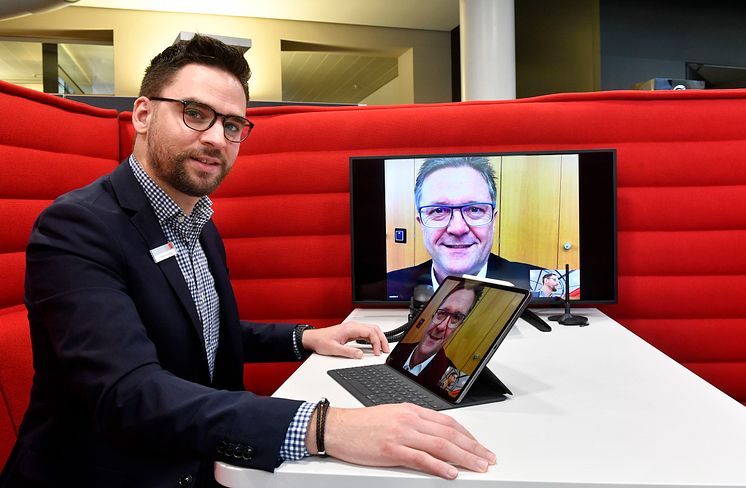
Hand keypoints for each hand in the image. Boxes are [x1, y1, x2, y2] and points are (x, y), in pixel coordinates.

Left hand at [302, 321, 388, 357]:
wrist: (313, 338)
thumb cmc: (321, 341)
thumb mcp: (335, 349)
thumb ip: (349, 352)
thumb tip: (360, 355)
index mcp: (350, 328)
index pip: (370, 332)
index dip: (376, 342)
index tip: (377, 352)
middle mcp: (353, 326)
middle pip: (374, 329)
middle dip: (382, 339)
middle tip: (386, 350)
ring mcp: (353, 328)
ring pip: (371, 330)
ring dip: (379, 338)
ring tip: (382, 349)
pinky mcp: (352, 332)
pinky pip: (366, 333)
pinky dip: (373, 339)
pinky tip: (374, 346)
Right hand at [307, 403, 495, 478]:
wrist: (336, 427)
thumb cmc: (361, 424)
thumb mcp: (392, 416)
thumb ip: (413, 424)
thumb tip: (434, 435)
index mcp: (411, 411)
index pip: (447, 422)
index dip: (468, 435)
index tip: (479, 446)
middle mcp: (409, 420)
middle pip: (449, 434)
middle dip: (473, 447)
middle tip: (487, 458)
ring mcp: (401, 434)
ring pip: (440, 445)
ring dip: (464, 457)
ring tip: (479, 466)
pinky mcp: (391, 450)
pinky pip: (420, 458)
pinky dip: (439, 466)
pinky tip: (451, 473)